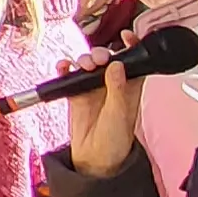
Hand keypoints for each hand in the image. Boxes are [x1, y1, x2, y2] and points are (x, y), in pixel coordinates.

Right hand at [65, 55, 145, 178]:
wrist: (96, 160)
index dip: (132, 46)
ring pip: (87, 65)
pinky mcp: (76, 95)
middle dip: (100, 54)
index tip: (126, 36)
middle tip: (98, 59)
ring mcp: (93, 89)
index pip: (133, 61)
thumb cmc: (116, 140)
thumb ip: (118, 89)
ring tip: (82, 65)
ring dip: (83, 60)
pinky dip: (65, 69)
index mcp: (130, 88)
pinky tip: (64, 67)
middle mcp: (112, 85)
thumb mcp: (120, 114)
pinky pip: (69, 76)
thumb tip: (117, 65)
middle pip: (106, 59)